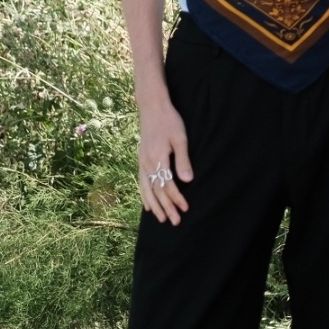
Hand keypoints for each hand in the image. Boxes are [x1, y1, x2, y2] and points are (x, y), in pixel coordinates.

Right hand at [138, 96, 192, 225]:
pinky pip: (141, 182)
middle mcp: (147, 163)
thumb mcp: (180, 138)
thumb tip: (187, 180)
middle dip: (166, 207)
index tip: (185, 208)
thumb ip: (182, 160)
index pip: (167, 185)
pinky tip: (147, 205)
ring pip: (146, 189)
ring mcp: (142, 162)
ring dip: (154, 205)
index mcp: (158, 158)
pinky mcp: (141, 159)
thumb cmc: (169, 120)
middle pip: (156, 191)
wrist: (152, 107)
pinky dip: (144, 195)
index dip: (176, 198)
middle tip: (175, 222)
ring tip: (161, 219)